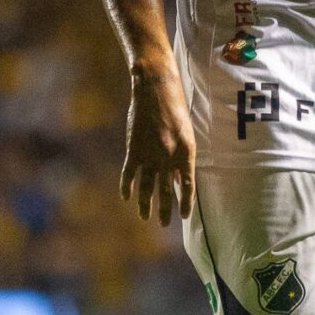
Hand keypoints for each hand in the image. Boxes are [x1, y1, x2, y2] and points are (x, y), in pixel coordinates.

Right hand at [120, 67, 195, 226]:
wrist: (155, 89)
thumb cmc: (176, 107)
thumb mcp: (187, 132)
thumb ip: (182, 156)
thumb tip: (178, 178)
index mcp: (186, 153)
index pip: (188, 186)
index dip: (186, 203)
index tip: (184, 216)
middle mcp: (168, 157)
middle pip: (167, 191)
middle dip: (165, 210)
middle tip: (163, 224)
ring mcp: (150, 154)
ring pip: (147, 187)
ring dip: (146, 204)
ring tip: (145, 217)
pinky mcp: (134, 149)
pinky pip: (130, 174)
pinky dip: (127, 187)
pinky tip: (126, 197)